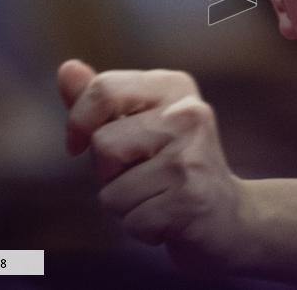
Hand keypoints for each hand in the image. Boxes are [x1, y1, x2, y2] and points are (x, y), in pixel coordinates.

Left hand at [57, 59, 253, 275]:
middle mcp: (188, 114)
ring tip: (158, 195)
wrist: (228, 215)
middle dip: (109, 171)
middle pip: (103, 144)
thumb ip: (101, 101)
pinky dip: (142, 228)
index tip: (80, 144)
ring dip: (125, 204)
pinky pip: (131, 220)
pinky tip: (170, 217)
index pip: (104, 89)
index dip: (79, 122)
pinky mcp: (191, 197)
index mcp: (174, 86)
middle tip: (144, 174)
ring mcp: (192, 155)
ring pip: (112, 190)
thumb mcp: (136, 126)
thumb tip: (67, 68)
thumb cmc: (171, 167)